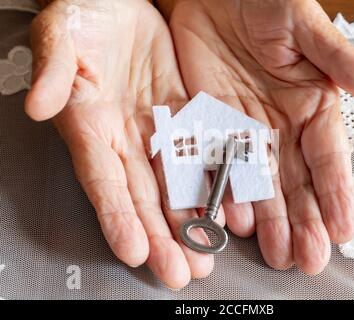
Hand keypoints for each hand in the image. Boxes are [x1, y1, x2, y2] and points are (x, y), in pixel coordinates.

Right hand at [25, 0, 221, 288]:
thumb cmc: (84, 15)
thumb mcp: (61, 34)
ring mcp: (156, 129)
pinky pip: (201, 153)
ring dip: (191, 220)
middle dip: (161, 236)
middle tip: (180, 272)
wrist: (119, 1)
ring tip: (206, 255)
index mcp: (91, 123)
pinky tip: (227, 209)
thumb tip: (39, 104)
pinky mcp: (185, 114)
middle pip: (143, 195)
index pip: (102, 179)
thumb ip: (53, 69)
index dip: (117, 216)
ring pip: (175, 183)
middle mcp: (125, 136)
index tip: (133, 251)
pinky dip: (213, 182)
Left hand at [160, 0, 353, 273]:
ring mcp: (244, 131)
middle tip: (309, 259)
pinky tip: (233, 220)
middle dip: (304, 221)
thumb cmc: (267, 2)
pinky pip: (218, 166)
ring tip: (277, 253)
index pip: (328, 156)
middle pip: (296, 180)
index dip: (336, 191)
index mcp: (311, 106)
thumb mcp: (305, 27)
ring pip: (259, 183)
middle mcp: (281, 127)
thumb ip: (336, 58)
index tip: (343, 228)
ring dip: (269, 219)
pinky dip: (225, 193)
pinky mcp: (211, 128)